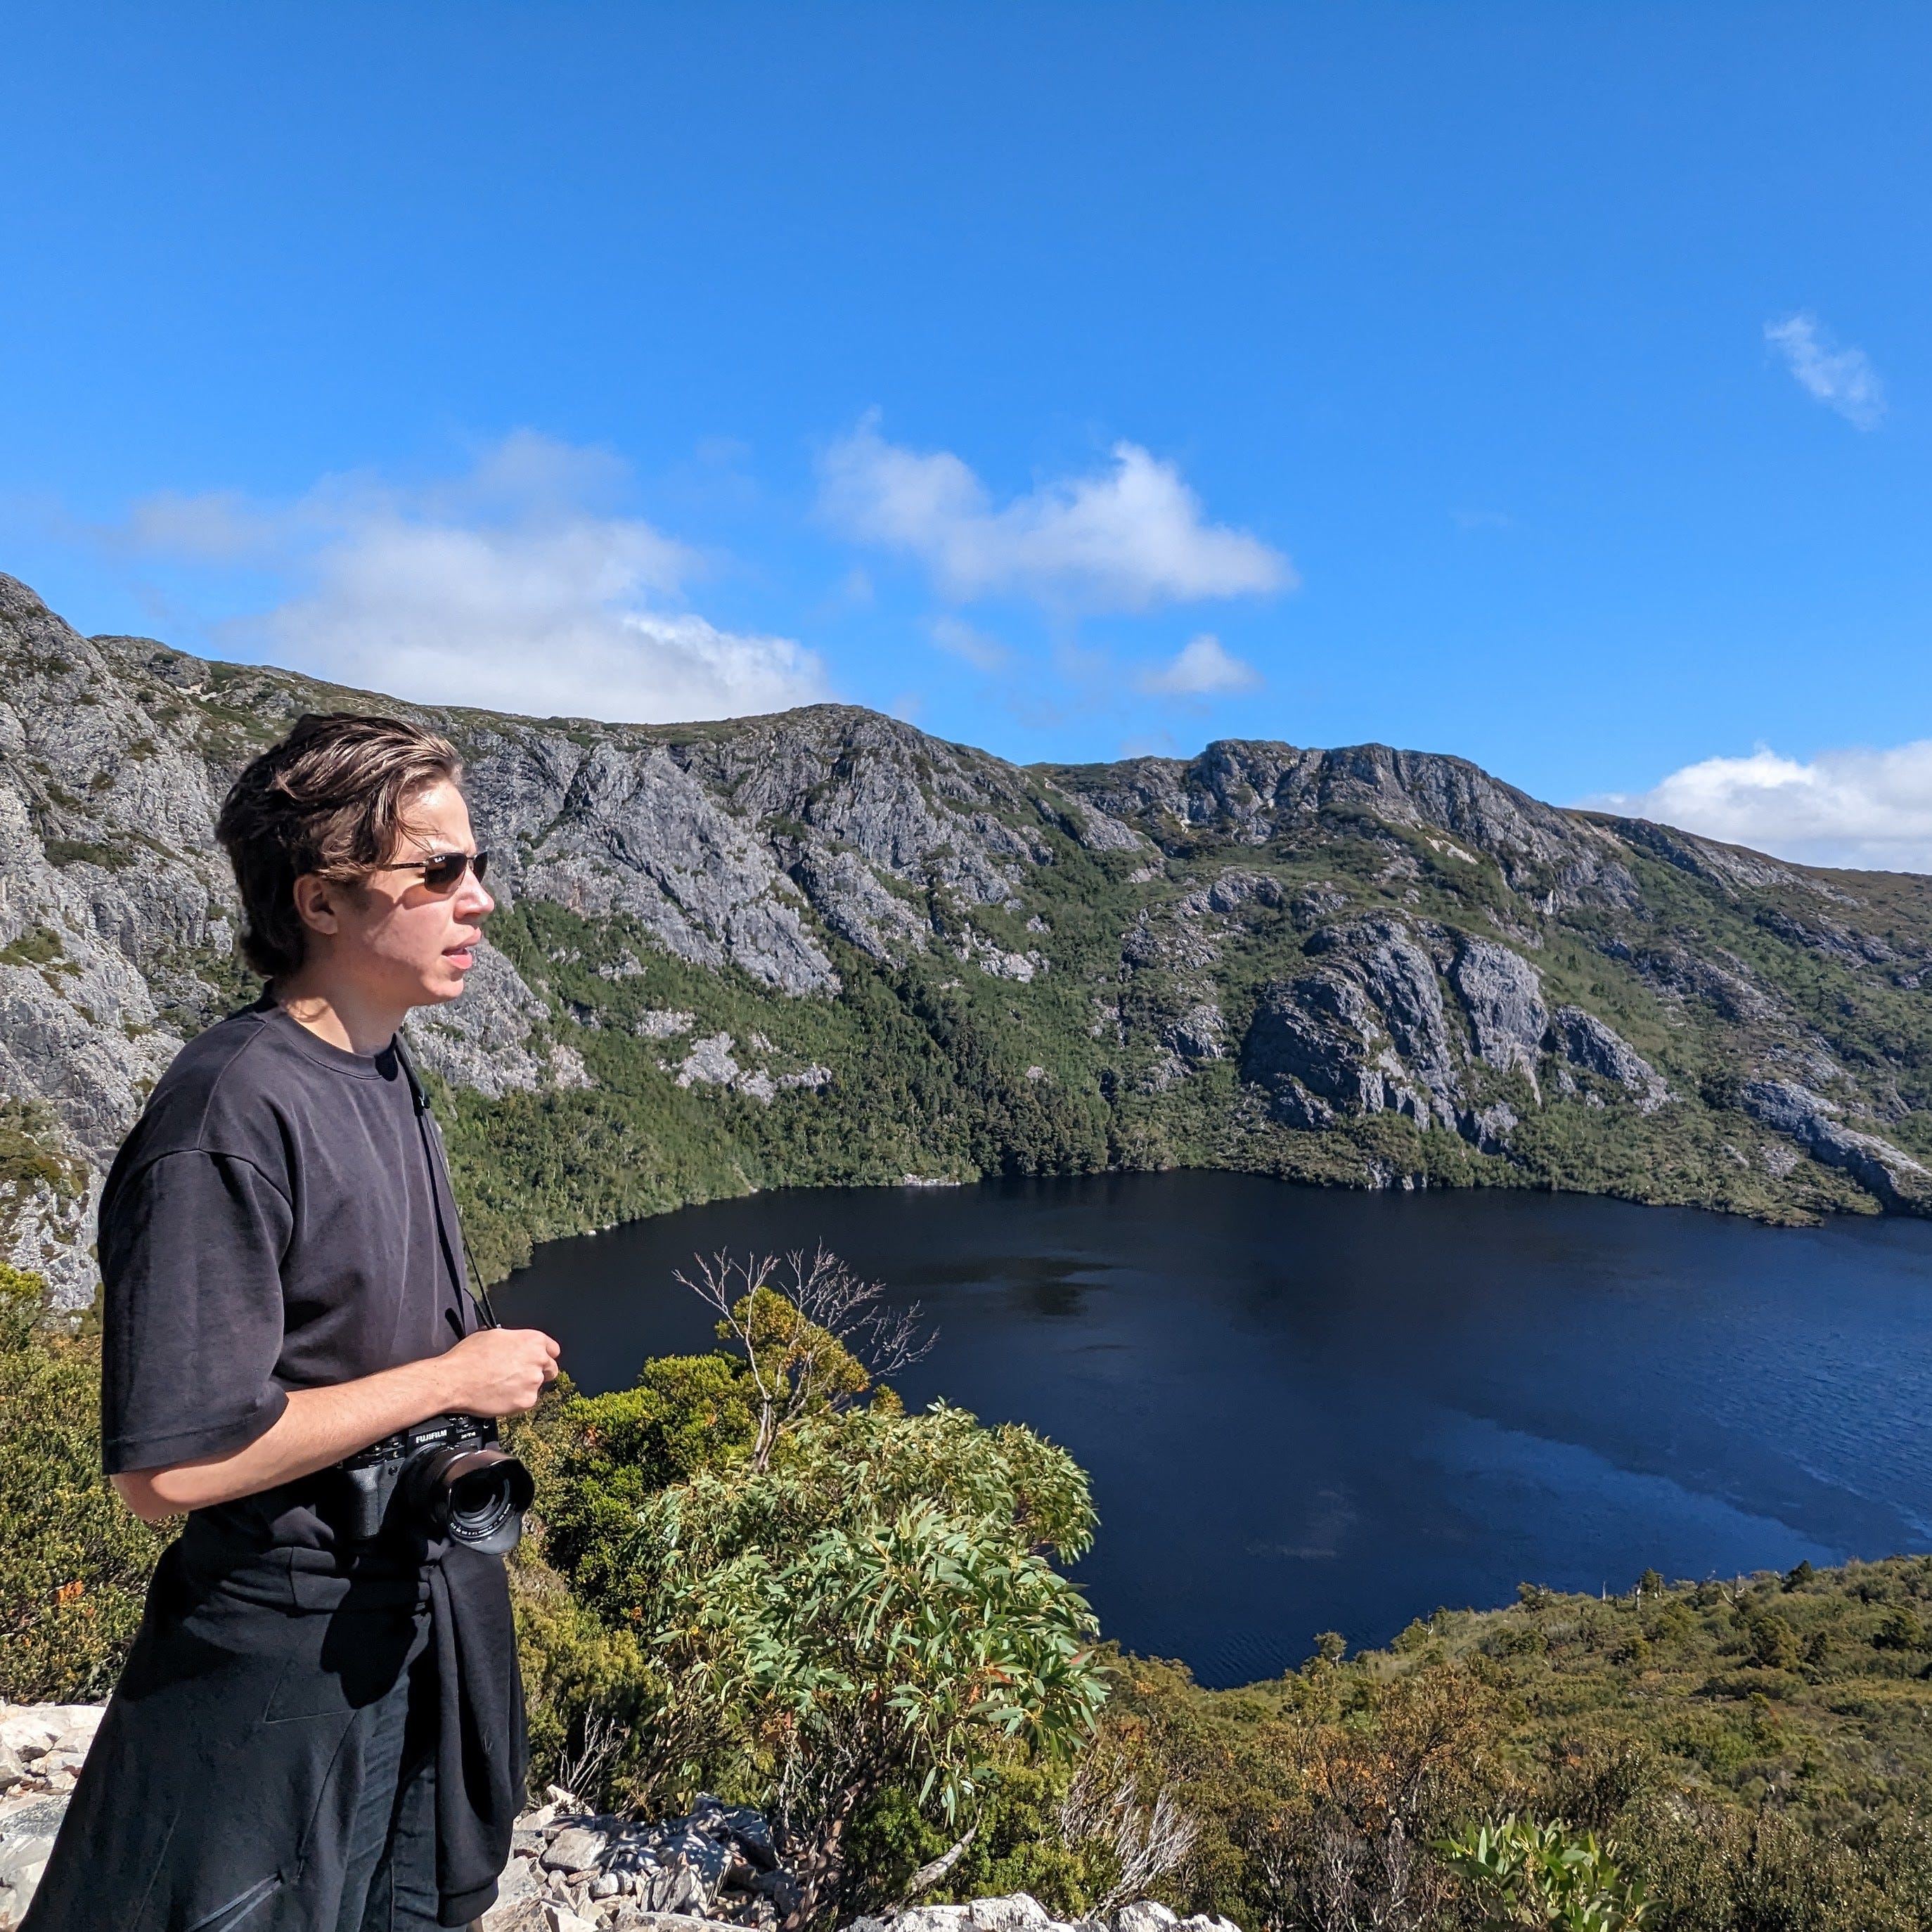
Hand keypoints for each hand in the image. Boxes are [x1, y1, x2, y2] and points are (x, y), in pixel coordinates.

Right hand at [436, 1326, 560, 1417]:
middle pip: (550, 1369)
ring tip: (504, 1385)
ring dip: (525, 1386)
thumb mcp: (494, 1335)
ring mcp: (534, 1382)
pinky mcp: (526, 1401)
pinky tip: (501, 1395)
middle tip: (519, 1376)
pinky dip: (517, 1400)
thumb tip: (515, 1344)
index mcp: (532, 1340)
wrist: (455, 1380)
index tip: (538, 1360)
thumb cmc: (468, 1357)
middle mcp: (538, 1360)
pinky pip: (527, 1401)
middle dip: (538, 1372)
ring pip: (537, 1386)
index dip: (544, 1355)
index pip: (553, 1349)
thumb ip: (514, 1340)